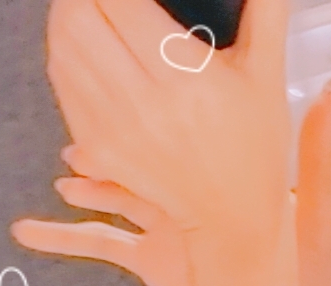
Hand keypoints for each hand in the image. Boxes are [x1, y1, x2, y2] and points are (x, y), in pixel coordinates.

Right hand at [11, 82, 330, 285]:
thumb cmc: (313, 268)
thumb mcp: (317, 208)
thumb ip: (317, 153)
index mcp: (222, 167)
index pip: (182, 118)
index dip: (154, 93)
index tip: (132, 62)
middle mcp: (187, 188)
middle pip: (138, 143)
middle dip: (106, 120)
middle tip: (77, 89)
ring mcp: (163, 222)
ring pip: (111, 186)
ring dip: (83, 175)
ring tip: (61, 164)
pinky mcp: (148, 257)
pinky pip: (97, 244)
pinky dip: (62, 236)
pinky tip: (27, 230)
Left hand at [44, 0, 291, 262]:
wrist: (232, 219)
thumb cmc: (254, 146)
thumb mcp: (268, 76)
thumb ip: (267, 12)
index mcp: (185, 76)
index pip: (118, 2)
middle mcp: (143, 103)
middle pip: (78, 17)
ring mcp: (113, 129)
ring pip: (62, 48)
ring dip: (67, 17)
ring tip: (88, 8)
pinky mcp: (97, 148)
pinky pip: (62, 84)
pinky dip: (64, 54)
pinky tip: (84, 43)